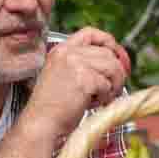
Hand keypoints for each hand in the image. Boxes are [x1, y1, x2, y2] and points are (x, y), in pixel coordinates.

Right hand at [21, 27, 130, 141]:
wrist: (41, 124)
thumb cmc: (53, 108)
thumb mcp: (63, 77)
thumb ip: (82, 65)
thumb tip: (115, 63)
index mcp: (60, 51)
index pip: (90, 33)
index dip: (108, 42)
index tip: (117, 56)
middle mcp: (67, 53)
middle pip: (107, 52)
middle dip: (116, 71)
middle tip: (112, 89)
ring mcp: (75, 65)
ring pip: (112, 67)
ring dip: (114, 84)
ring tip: (105, 97)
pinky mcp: (84, 80)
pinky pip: (107, 84)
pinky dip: (106, 96)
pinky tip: (96, 104)